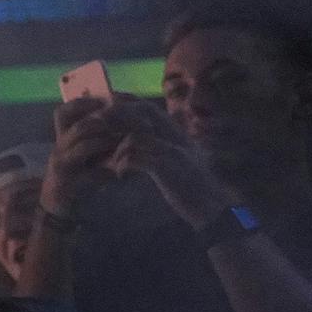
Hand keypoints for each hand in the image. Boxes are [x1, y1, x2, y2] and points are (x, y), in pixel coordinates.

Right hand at [42, 97, 123, 217]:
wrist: (59, 203)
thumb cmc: (78, 173)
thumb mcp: (85, 151)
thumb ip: (99, 136)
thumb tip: (123, 118)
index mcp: (63, 137)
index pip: (64, 112)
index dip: (85, 104)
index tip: (111, 101)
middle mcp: (59, 148)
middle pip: (80, 127)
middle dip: (108, 123)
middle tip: (132, 123)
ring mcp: (61, 166)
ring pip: (84, 147)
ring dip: (109, 144)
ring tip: (128, 145)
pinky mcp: (67, 184)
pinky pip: (89, 175)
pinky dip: (107, 173)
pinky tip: (121, 174)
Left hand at [104, 96, 232, 228]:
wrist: (214, 210)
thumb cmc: (193, 187)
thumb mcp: (179, 160)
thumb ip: (162, 144)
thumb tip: (141, 134)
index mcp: (178, 134)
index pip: (149, 107)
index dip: (127, 101)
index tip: (107, 103)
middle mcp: (177, 138)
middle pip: (142, 113)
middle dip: (116, 116)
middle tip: (97, 127)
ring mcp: (174, 152)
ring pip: (134, 137)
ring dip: (117, 150)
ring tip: (113, 164)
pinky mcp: (168, 169)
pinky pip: (136, 158)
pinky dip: (122, 165)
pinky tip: (121, 175)